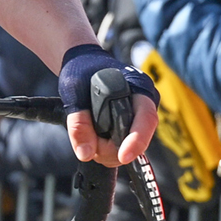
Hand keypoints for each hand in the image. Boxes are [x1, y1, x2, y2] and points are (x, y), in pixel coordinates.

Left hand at [58, 45, 158, 167]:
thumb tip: (85, 153)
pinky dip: (105, 150)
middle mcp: (144, 105)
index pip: (146, 119)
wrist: (82, 64)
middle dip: (111, 148)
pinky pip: (120, 147)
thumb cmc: (81, 70)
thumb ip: (78, 122)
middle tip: (86, 141)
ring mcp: (137, 118)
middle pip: (137, 139)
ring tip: (87, 137)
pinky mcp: (128, 127)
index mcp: (139, 88)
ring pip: (127, 148)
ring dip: (105, 151)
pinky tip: (92, 141)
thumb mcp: (73, 91)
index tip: (123, 156)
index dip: (137, 140)